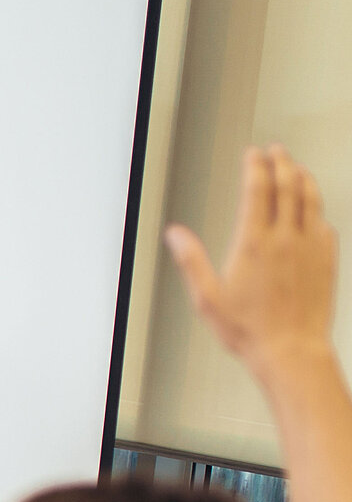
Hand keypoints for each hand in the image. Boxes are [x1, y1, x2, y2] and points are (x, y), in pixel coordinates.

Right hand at [166, 145, 338, 376]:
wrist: (291, 350)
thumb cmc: (249, 331)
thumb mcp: (207, 298)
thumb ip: (191, 260)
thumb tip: (175, 235)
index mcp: (255, 243)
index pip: (258, 188)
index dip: (255, 165)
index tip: (252, 154)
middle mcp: (286, 238)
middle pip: (288, 184)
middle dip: (281, 161)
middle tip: (276, 151)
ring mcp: (310, 246)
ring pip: (311, 197)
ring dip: (303, 177)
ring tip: (296, 168)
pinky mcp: (326, 258)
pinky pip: (324, 222)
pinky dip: (316, 208)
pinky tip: (312, 210)